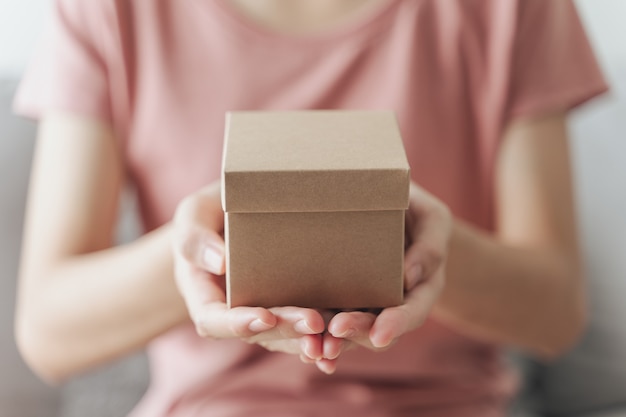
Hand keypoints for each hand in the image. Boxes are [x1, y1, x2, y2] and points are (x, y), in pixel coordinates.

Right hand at [172, 182, 326, 365]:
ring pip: (285, 336)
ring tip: (333, 338)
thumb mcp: (193, 215)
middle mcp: (235, 313)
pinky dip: (323, 337)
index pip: (214, 321)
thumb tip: (219, 262)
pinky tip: (343, 341)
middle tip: (313, 323)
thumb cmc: (208, 214)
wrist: (230, 218)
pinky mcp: (289, 307)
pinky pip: (304, 328)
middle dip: (286, 329)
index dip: (238, 323)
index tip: (263, 316)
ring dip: (309, 339)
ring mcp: (263, 313)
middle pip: (258, 332)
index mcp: (205, 296)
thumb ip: (194, 237)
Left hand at [326, 183, 449, 358]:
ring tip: (315, 347)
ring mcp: (365, 304)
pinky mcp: (339, 298)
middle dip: (358, 332)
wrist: (386, 203)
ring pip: (351, 332)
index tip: (381, 334)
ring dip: (334, 341)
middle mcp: (393, 303)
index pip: (413, 311)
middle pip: (378, 328)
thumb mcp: (432, 218)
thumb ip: (429, 245)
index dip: (398, 324)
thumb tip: (409, 277)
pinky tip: (304, 348)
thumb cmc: (414, 206)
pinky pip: (328, 321)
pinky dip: (318, 336)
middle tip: (338, 329)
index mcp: (422, 287)